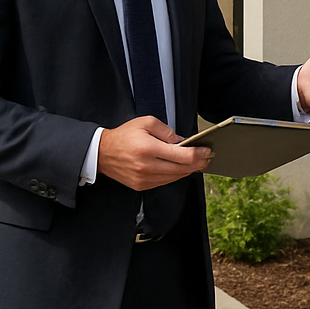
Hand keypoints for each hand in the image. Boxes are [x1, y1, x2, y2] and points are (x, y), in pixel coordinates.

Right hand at [96, 115, 211, 190]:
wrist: (102, 153)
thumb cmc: (124, 135)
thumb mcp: (146, 122)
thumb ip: (167, 131)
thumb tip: (182, 142)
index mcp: (149, 148)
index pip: (182, 156)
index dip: (198, 154)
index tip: (207, 151)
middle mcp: (147, 166)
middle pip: (182, 169)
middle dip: (198, 163)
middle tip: (207, 158)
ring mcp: (144, 178)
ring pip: (175, 177)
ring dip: (188, 171)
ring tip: (197, 163)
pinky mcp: (142, 186)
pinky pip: (164, 182)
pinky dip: (175, 175)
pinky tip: (181, 169)